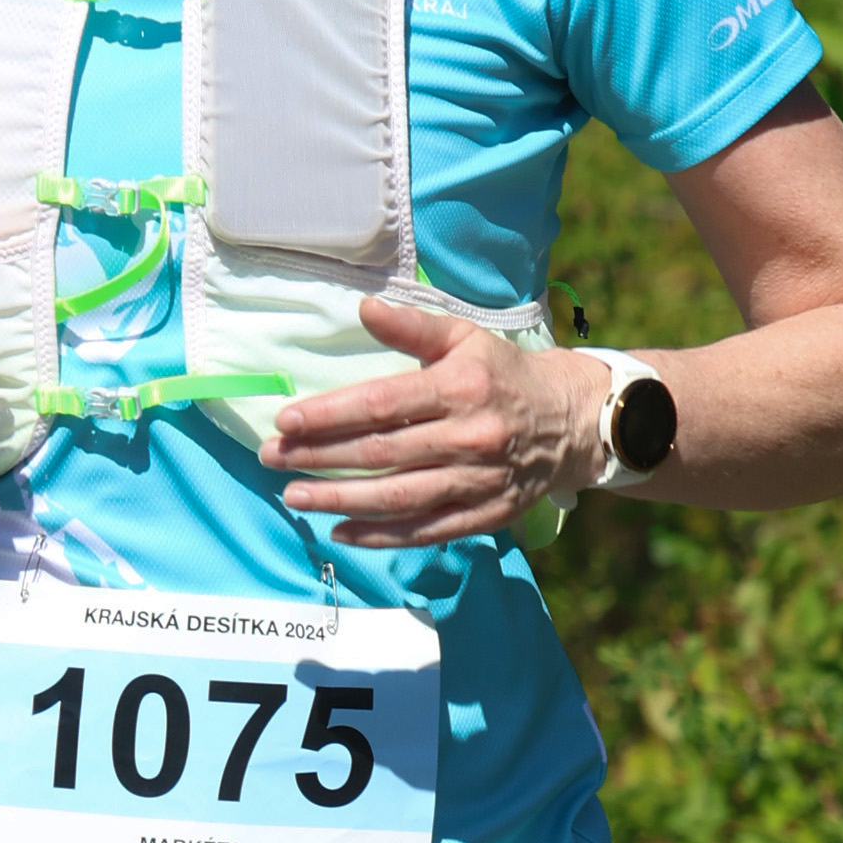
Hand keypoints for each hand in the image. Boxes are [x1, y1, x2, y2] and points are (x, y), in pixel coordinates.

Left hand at [260, 296, 608, 546]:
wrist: (570, 421)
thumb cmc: (504, 374)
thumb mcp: (464, 338)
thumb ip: (412, 328)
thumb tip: (363, 307)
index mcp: (459, 388)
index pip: (382, 404)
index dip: (329, 414)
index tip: (285, 420)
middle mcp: (468, 437)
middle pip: (380, 453)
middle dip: (319, 457)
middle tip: (272, 458)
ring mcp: (477, 481)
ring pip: (398, 497)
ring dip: (339, 500)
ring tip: (294, 497)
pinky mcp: (484, 514)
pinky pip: (424, 531)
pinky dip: (379, 535)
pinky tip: (338, 530)